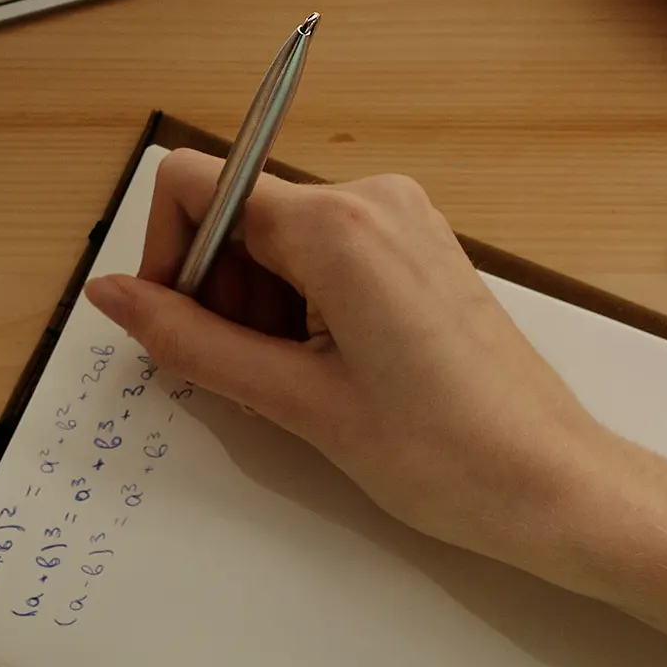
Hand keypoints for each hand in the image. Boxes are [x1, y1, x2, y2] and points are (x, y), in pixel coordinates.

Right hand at [90, 155, 666, 666]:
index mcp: (336, 223)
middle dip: (216, 290)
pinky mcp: (419, 248)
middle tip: (249, 375)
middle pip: (236, 211)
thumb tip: (112, 296)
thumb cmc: (443, 454)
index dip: (166, 254)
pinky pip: (324, 253)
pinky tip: (329, 370)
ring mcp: (401, 219)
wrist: (554, 485)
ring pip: (277, 237)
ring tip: (300, 383)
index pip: (196, 182)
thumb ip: (190, 342)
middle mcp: (371, 198)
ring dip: (258, 305)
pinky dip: (300, 305)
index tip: (176, 326)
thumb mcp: (296, 402)